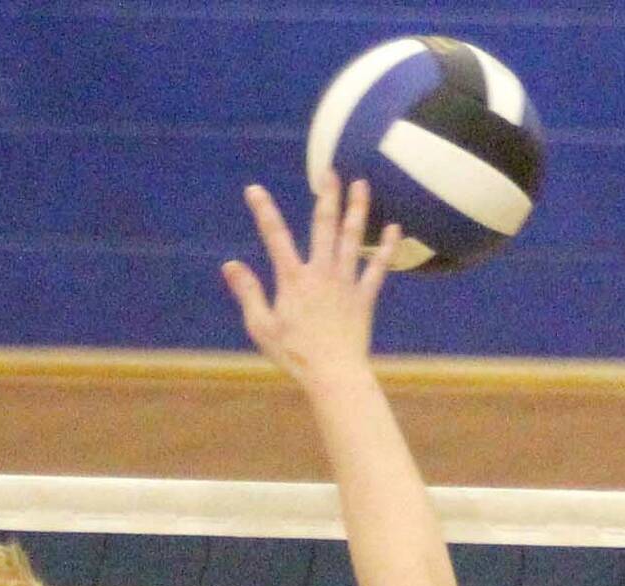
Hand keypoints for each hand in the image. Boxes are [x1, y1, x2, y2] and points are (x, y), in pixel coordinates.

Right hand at [221, 173, 400, 389]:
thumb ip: (247, 292)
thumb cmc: (295, 355)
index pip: (274, 237)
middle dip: (326, 196)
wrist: (334, 374)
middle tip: (330, 172)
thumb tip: (230, 264)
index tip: (255, 189)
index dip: (264, 211)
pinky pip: (378, 268)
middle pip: (323, 226)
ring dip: (357, 210)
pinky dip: (386, 247)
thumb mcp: (261, 326)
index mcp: (292, 279)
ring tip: (362, 185)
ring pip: (352, 238)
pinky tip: (394, 227)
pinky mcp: (364, 297)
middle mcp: (320, 274)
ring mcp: (345, 283)